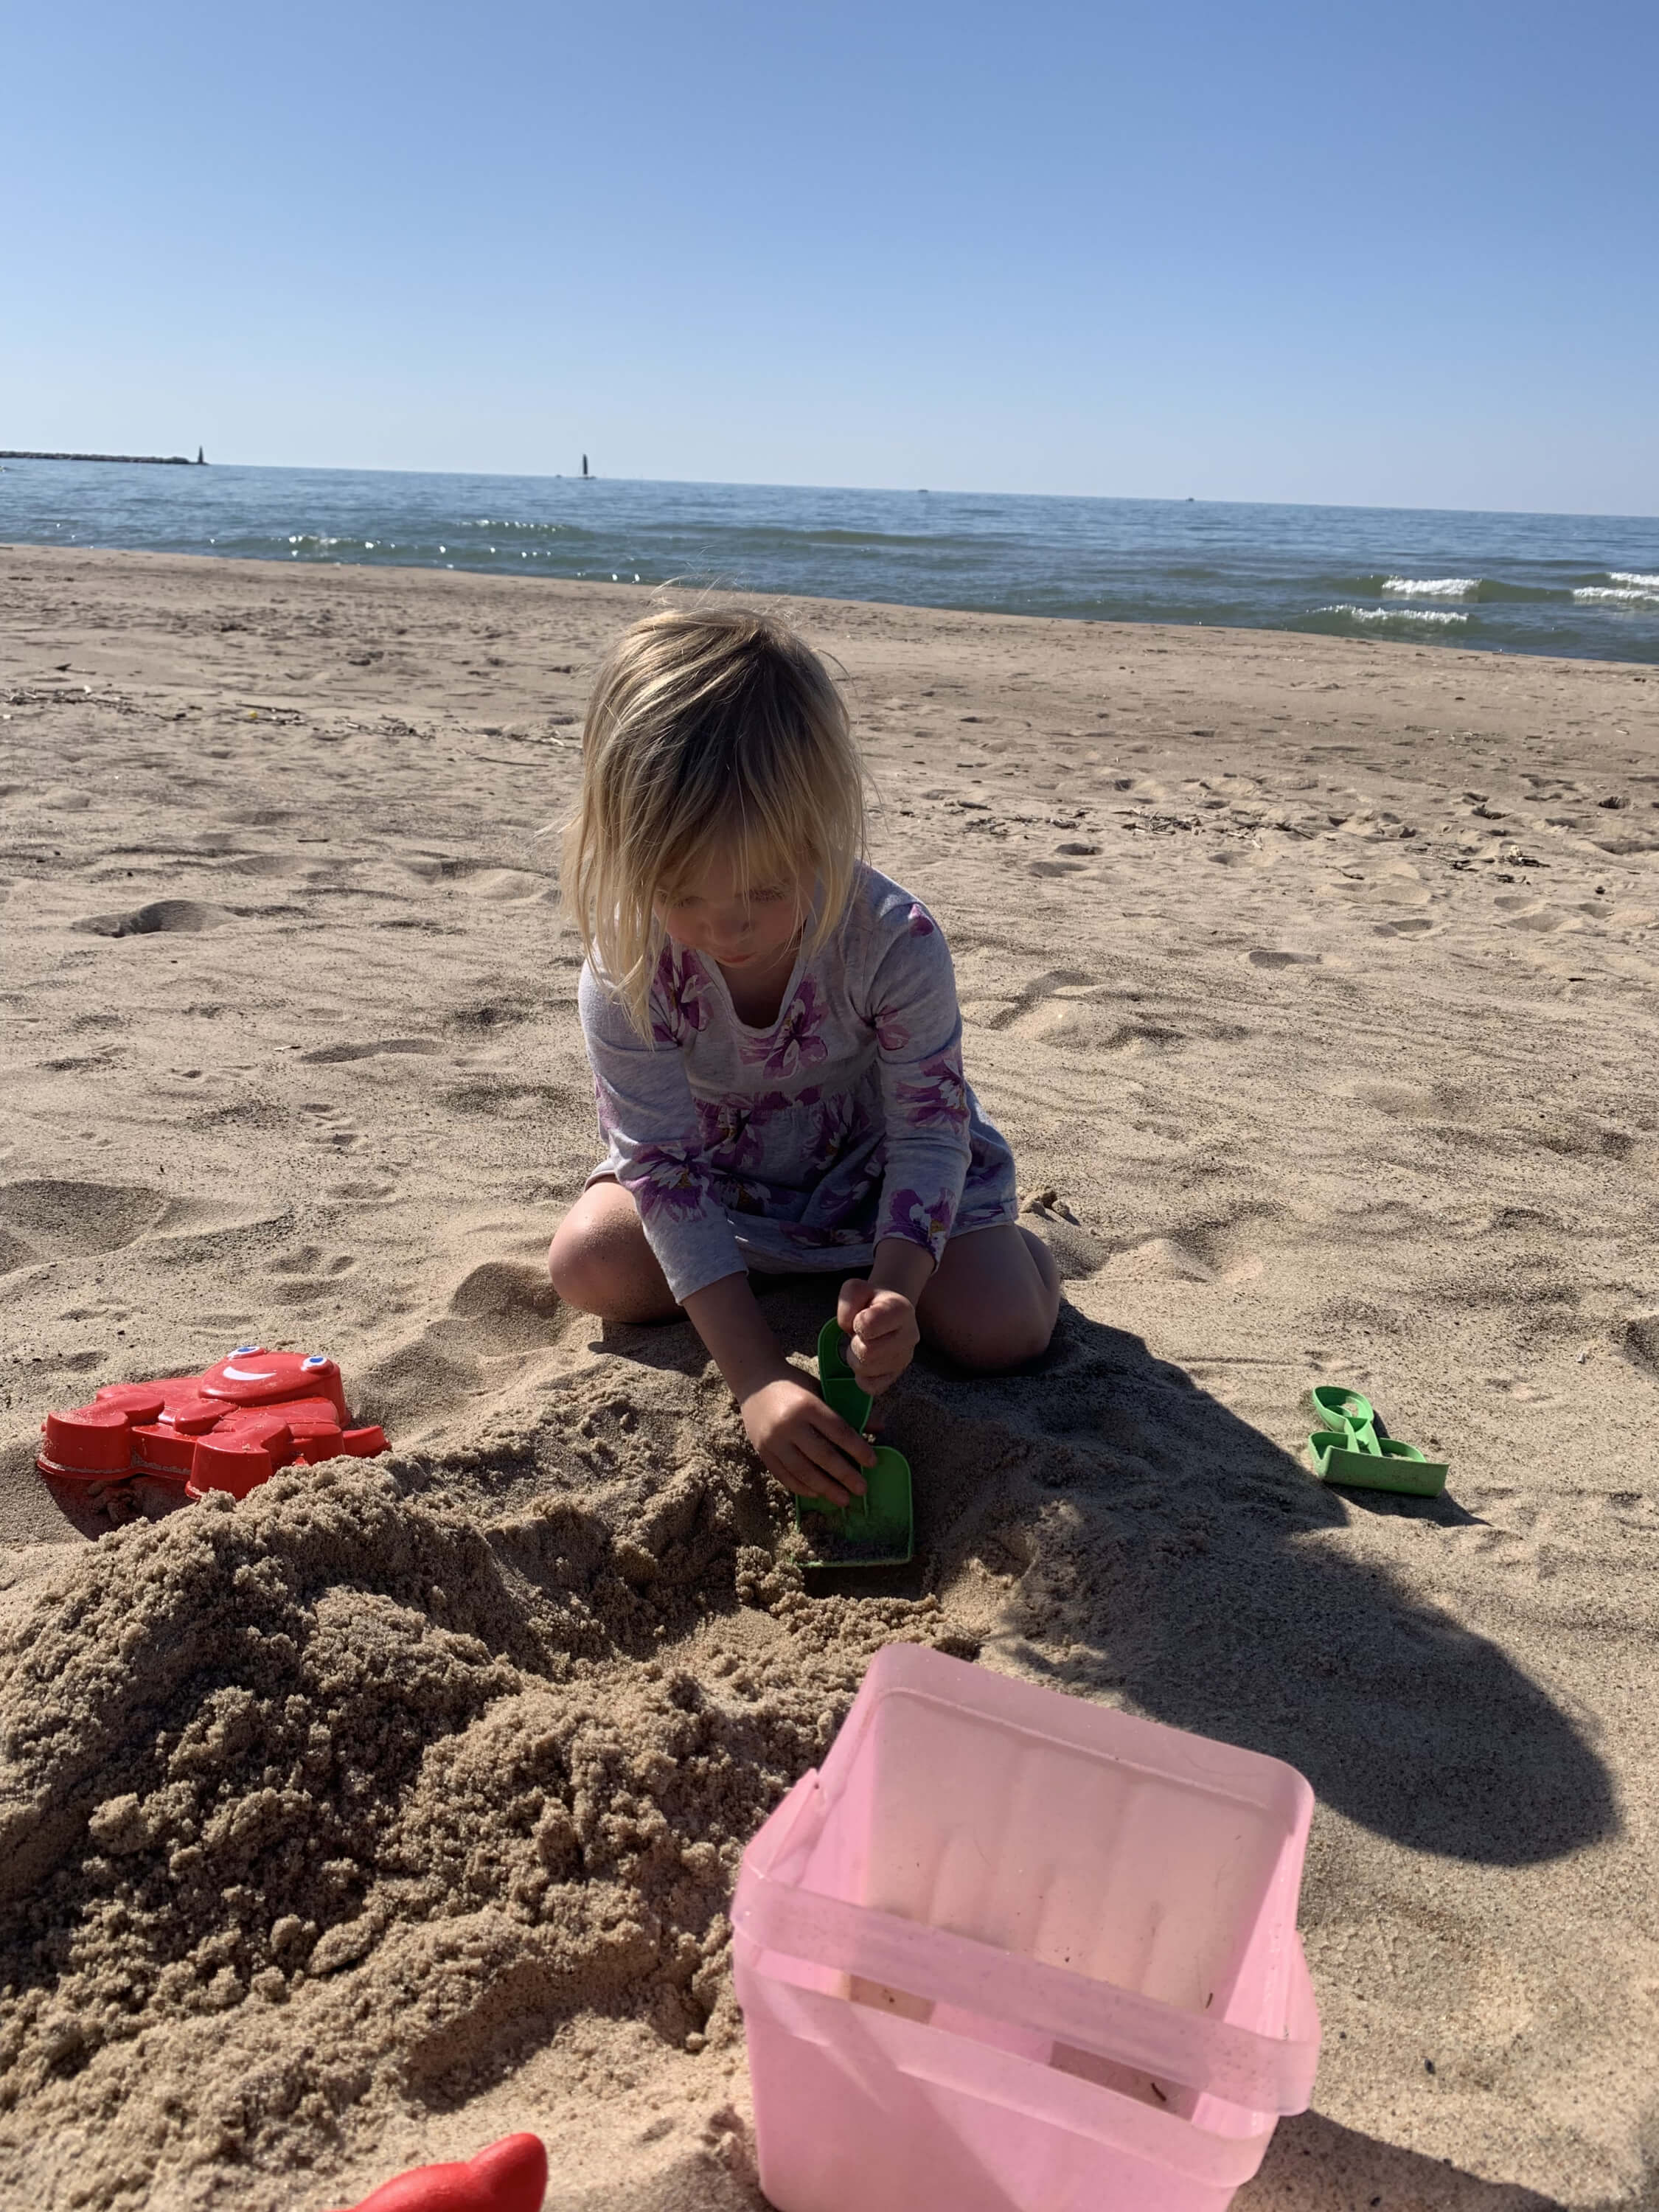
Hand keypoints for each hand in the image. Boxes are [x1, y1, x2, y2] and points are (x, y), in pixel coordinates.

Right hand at [739, 1372, 873, 1505]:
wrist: (754, 1380)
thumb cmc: (795, 1384)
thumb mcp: (821, 1389)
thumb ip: (848, 1410)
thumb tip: (879, 1428)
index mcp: (808, 1405)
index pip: (839, 1432)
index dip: (858, 1449)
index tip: (872, 1463)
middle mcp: (789, 1424)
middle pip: (823, 1456)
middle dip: (845, 1475)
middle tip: (862, 1489)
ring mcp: (773, 1440)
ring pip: (803, 1471)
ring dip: (826, 1488)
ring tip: (843, 1499)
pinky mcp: (762, 1451)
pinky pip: (784, 1475)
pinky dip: (802, 1487)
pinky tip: (818, 1494)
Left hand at [837, 1279, 919, 1395]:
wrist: (886, 1311)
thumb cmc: (869, 1302)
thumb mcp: (855, 1289)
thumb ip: (848, 1300)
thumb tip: (848, 1326)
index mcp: (901, 1309)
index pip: (869, 1325)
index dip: (857, 1322)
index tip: (860, 1318)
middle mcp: (910, 1336)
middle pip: (867, 1352)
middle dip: (855, 1344)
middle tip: (859, 1336)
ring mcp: (904, 1359)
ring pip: (866, 1370)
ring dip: (855, 1359)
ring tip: (864, 1345)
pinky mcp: (896, 1376)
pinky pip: (871, 1387)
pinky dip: (862, 1376)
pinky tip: (866, 1361)